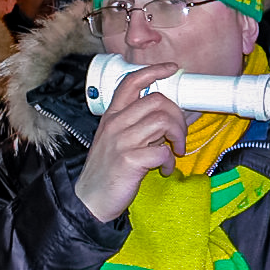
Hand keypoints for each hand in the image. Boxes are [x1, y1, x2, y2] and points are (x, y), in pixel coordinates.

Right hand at [75, 62, 184, 221]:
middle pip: (157, 101)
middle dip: (178, 116)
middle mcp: (116, 124)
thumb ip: (138, 124)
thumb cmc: (107, 170)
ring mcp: (122, 141)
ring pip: (163, 121)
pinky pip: (163, 151)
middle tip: (179, 135)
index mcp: (112, 115)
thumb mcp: (116, 139)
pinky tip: (164, 169)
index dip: (154, 70)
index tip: (171, 69)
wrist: (90, 199)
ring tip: (175, 151)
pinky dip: (170, 161)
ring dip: (178, 137)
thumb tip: (170, 115)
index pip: (131, 81)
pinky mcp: (130, 160)